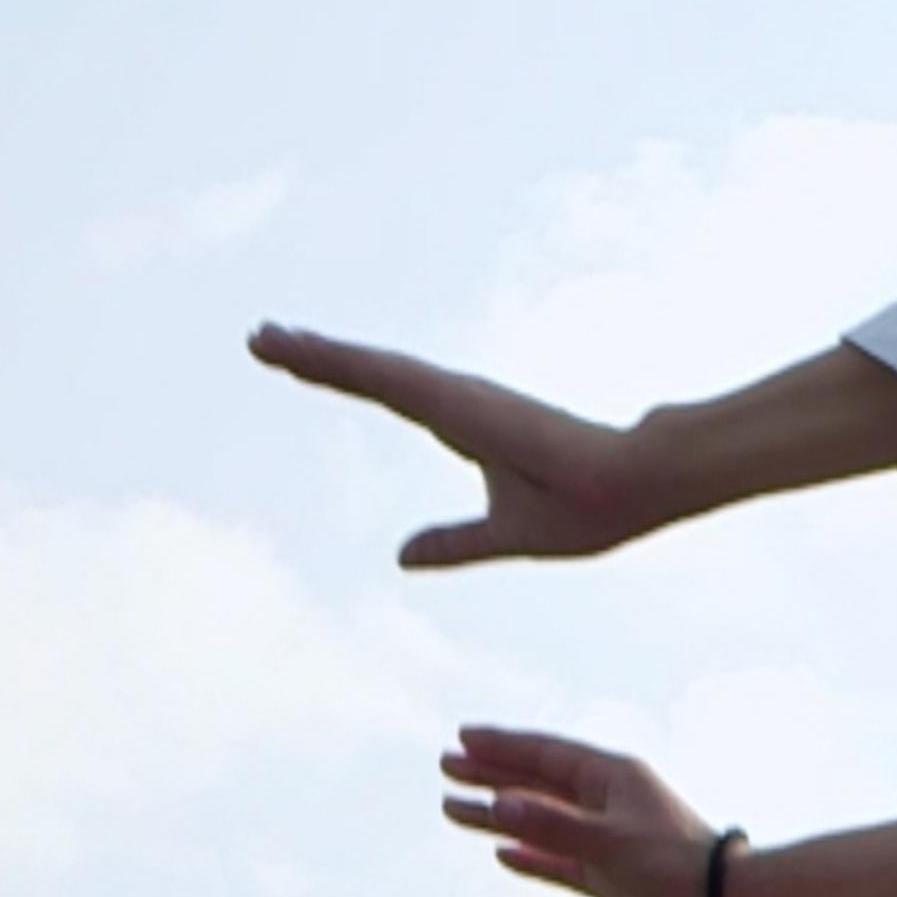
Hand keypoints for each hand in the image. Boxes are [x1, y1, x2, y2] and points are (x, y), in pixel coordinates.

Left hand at [248, 322, 681, 568]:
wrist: (637, 485)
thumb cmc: (586, 507)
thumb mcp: (505, 535)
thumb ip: (454, 543)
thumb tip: (400, 559)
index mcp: (465, 423)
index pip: (388, 393)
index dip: (343, 375)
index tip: (295, 360)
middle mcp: (455, 401)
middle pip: (369, 374)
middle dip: (314, 357)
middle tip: (259, 337)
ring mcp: (457, 397)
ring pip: (370, 371)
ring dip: (315, 354)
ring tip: (263, 338)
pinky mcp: (460, 401)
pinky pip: (386, 379)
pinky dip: (342, 362)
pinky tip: (302, 350)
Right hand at [439, 724, 722, 896]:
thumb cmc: (674, 863)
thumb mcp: (611, 842)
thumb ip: (554, 825)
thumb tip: (499, 804)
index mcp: (612, 778)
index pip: (546, 755)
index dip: (504, 746)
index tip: (463, 739)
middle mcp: (604, 802)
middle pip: (536, 782)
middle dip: (492, 773)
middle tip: (447, 765)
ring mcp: (602, 838)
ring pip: (539, 821)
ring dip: (498, 814)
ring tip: (452, 808)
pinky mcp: (604, 875)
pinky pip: (555, 860)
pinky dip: (528, 855)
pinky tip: (501, 852)